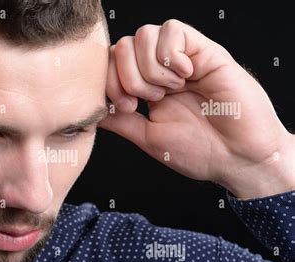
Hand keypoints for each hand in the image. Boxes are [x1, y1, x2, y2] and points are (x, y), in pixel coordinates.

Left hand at [100, 19, 294, 198]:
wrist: (238, 158)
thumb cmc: (200, 152)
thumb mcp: (149, 137)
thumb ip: (121, 122)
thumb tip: (94, 112)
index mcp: (148, 88)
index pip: (112, 64)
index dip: (109, 81)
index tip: (124, 107)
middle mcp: (162, 70)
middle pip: (123, 46)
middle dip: (127, 77)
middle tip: (148, 100)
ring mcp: (183, 59)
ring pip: (144, 35)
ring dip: (150, 68)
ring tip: (171, 90)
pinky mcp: (205, 52)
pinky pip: (173, 30)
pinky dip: (171, 55)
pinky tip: (185, 76)